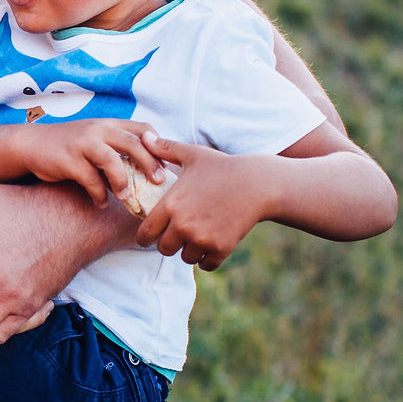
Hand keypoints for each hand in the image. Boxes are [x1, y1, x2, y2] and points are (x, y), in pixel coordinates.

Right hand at [17, 118, 164, 206]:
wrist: (32, 144)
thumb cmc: (69, 146)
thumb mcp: (95, 139)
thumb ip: (117, 149)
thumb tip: (146, 173)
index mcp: (109, 124)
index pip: (143, 128)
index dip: (159, 145)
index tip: (167, 165)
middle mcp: (98, 129)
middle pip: (134, 143)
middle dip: (150, 163)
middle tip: (158, 181)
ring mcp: (83, 143)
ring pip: (112, 161)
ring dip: (122, 182)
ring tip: (125, 197)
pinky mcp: (68, 160)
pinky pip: (90, 180)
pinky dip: (99, 195)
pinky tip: (100, 204)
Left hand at [133, 135, 272, 270]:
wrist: (258, 183)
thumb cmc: (223, 167)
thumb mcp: (193, 154)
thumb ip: (165, 149)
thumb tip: (144, 136)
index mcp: (171, 204)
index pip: (145, 234)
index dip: (147, 235)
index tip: (153, 234)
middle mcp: (183, 225)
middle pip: (164, 249)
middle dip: (169, 243)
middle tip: (179, 234)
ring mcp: (202, 239)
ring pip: (185, 258)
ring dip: (190, 251)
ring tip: (199, 236)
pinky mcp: (221, 249)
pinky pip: (206, 265)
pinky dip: (208, 259)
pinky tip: (213, 243)